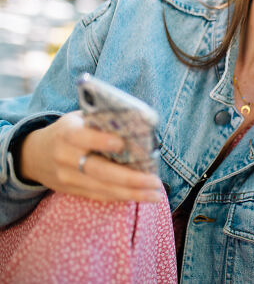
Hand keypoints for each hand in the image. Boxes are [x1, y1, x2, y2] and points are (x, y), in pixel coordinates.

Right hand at [20, 111, 161, 202]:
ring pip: (101, 188)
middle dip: (129, 178)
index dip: (101, 141)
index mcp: (67, 133)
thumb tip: (140, 120)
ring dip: (131, 193)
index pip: (82, 137)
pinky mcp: (71, 190)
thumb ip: (101, 120)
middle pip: (98, 170)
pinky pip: (98, 196)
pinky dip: (120, 197)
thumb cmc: (68, 131)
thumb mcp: (78, 119)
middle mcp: (65, 157)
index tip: (122, 144)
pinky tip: (139, 197)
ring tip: (155, 195)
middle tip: (155, 181)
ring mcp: (67, 177)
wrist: (34, 154)